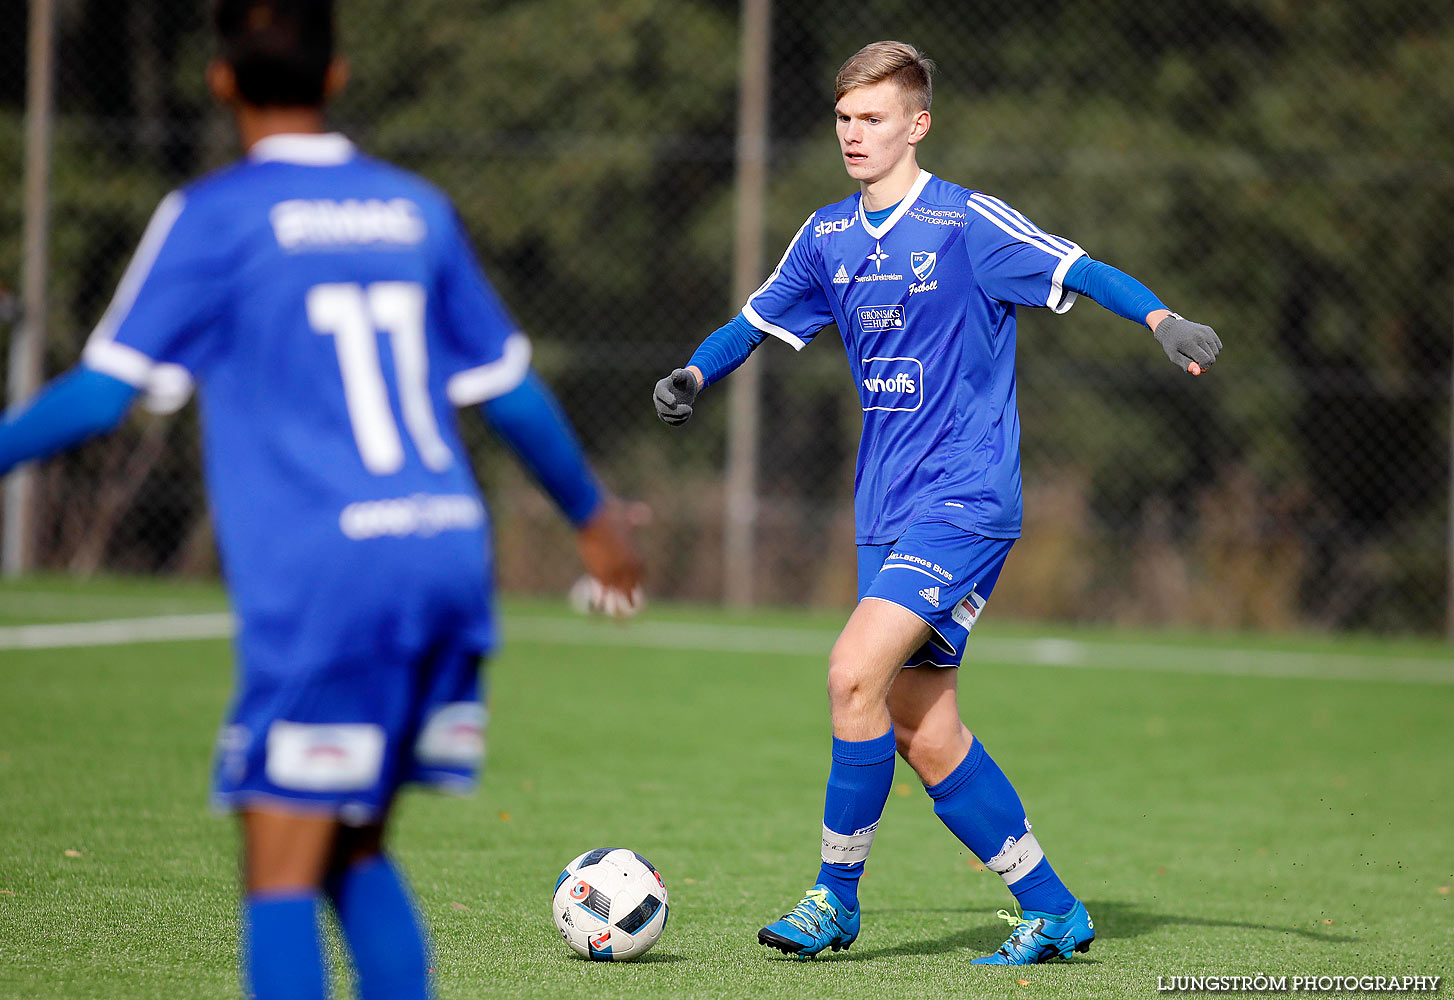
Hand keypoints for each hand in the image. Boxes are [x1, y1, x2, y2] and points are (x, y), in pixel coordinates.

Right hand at [574, 499, 645, 616]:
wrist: (593, 514)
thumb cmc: (609, 512)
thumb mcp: (627, 515)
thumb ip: (637, 516)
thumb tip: (646, 513)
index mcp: (635, 556)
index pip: (638, 576)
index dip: (634, 585)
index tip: (631, 592)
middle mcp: (627, 568)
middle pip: (631, 590)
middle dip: (629, 602)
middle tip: (627, 614)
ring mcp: (613, 573)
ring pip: (618, 598)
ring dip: (618, 611)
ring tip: (619, 625)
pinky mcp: (598, 575)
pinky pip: (601, 595)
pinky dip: (599, 605)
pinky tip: (598, 613)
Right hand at [653, 368, 699, 424]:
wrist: (686, 388)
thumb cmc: (685, 380)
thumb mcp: (684, 375)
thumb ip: (680, 374)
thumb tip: (676, 375)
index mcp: (660, 387)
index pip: (660, 394)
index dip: (666, 398)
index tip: (674, 402)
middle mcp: (658, 399)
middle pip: (663, 409)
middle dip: (676, 411)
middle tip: (689, 409)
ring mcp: (661, 408)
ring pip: (667, 417)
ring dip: (680, 416)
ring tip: (690, 410)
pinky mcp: (667, 416)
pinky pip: (672, 422)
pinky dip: (680, 420)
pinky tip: (688, 414)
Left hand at [1152, 313, 1221, 374]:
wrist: (1171, 327)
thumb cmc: (1172, 345)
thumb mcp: (1174, 356)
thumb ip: (1186, 364)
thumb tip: (1198, 372)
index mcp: (1190, 343)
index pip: (1206, 360)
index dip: (1203, 367)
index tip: (1197, 367)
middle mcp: (1200, 336)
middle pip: (1212, 357)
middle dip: (1206, 362)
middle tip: (1195, 360)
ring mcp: (1206, 332)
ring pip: (1216, 352)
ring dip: (1210, 356)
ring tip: (1198, 353)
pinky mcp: (1209, 330)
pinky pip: (1218, 346)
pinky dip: (1213, 350)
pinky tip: (1203, 348)